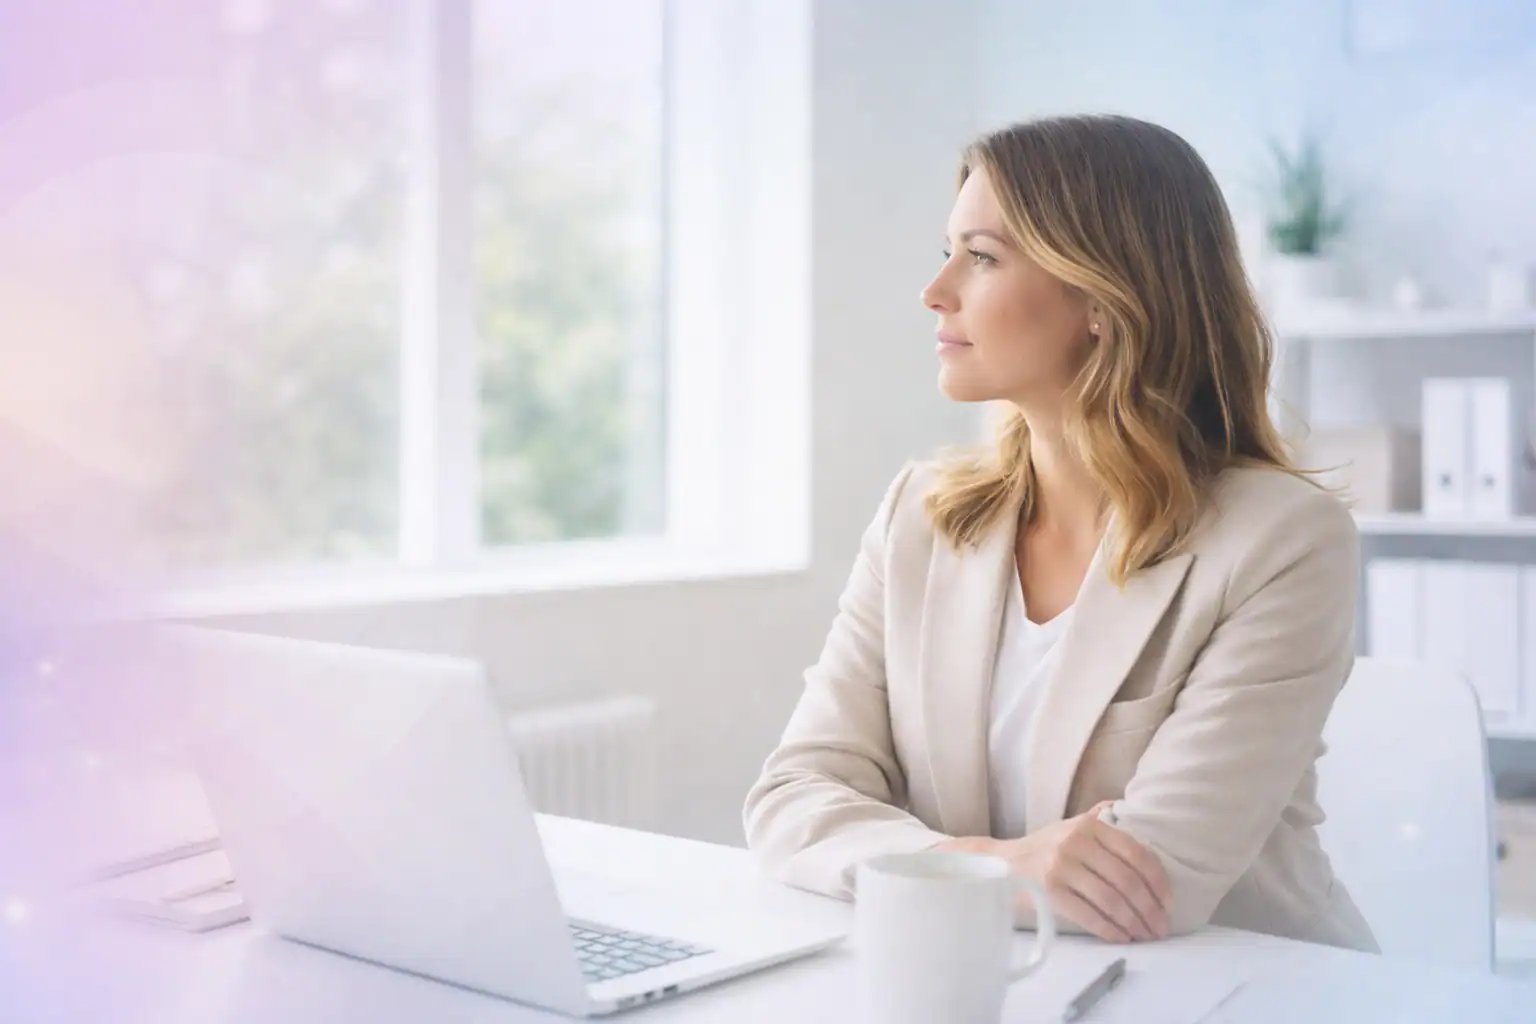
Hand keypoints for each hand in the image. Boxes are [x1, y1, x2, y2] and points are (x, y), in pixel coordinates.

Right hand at [938, 802, 1171, 942]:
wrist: (1002, 863)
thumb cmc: (1043, 848)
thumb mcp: (1070, 825)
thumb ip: (1098, 817)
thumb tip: (1123, 805)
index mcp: (1089, 826)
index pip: (1135, 853)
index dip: (1157, 880)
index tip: (1168, 901)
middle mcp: (1076, 842)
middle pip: (1126, 880)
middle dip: (1149, 909)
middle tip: (1160, 927)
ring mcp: (1061, 866)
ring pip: (1111, 900)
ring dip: (1133, 923)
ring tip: (1145, 935)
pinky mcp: (1049, 891)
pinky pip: (1089, 915)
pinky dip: (1109, 930)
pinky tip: (1120, 937)